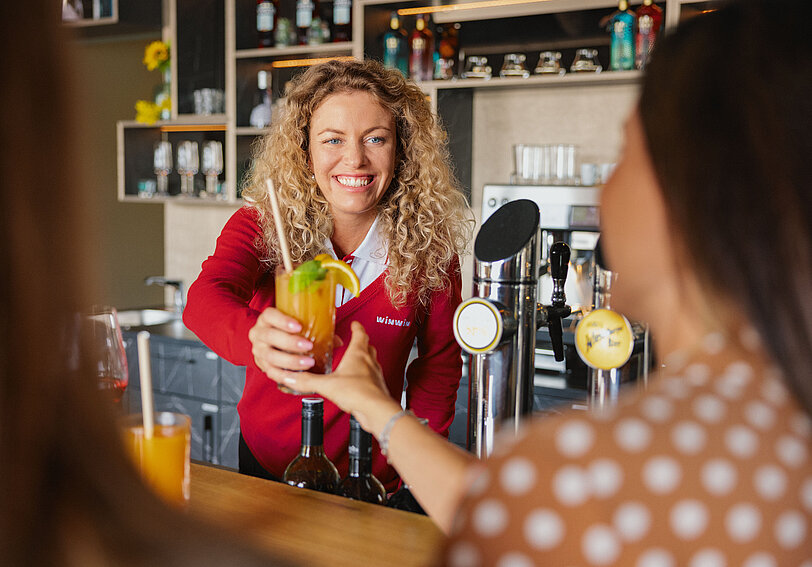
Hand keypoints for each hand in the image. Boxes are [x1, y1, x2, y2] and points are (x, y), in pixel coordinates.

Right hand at [249, 307, 315, 380]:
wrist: (270, 345)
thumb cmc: (287, 332)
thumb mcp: (297, 326)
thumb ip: (316, 330)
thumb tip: (338, 341)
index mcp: (266, 319)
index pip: (270, 315)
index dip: (282, 320)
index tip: (299, 326)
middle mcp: (258, 333)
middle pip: (270, 336)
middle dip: (290, 342)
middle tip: (308, 346)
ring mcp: (258, 350)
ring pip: (270, 356)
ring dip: (290, 360)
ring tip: (308, 363)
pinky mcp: (262, 365)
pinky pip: (271, 372)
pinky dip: (285, 375)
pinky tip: (298, 375)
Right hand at [275, 321, 399, 433]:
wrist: (375, 410)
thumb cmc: (358, 392)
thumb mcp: (327, 385)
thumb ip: (308, 381)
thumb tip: (292, 377)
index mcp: (358, 354)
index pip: (360, 334)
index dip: (357, 327)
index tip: (355, 323)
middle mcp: (369, 362)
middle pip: (368, 347)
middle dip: (361, 342)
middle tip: (355, 340)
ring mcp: (375, 375)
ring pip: (371, 362)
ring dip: (364, 360)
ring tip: (354, 362)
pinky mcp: (376, 388)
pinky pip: (371, 378)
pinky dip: (365, 376)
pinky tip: (356, 383)